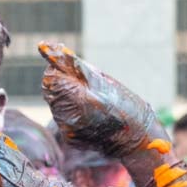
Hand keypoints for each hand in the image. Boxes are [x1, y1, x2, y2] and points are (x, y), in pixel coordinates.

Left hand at [40, 44, 161, 159]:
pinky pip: (63, 119)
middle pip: (50, 91)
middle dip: (62, 84)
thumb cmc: (124, 104)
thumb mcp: (103, 80)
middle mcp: (68, 115)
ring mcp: (67, 129)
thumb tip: (51, 48)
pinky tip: (89, 116)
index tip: (71, 70)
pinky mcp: (69, 138)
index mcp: (77, 97)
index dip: (59, 70)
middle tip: (83, 86)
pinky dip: (71, 114)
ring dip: (67, 99)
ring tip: (90, 102)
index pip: (51, 77)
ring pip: (56, 105)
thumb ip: (76, 67)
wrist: (136, 138)